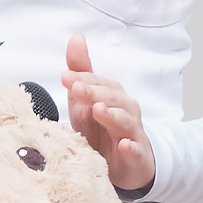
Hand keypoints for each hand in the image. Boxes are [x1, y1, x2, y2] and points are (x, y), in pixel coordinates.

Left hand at [61, 34, 155, 193]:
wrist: (125, 164)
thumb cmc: (103, 131)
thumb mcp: (86, 103)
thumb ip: (82, 74)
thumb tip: (76, 38)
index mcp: (112, 96)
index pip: (98, 83)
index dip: (83, 78)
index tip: (65, 77)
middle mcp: (125, 110)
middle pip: (111, 98)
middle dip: (94, 93)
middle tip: (76, 89)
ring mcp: (132, 133)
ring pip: (124, 121)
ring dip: (112, 115)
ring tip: (98, 110)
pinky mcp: (137, 156)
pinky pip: (136, 150)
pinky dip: (131, 147)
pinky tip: (124, 145)